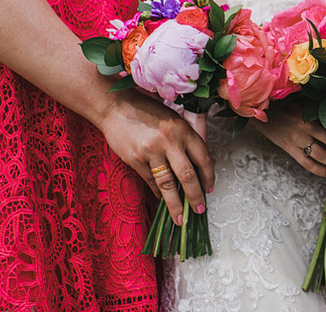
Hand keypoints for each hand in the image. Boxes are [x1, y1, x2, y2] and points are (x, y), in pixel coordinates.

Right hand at [96, 90, 215, 225]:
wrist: (116, 107)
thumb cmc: (148, 112)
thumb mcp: (174, 121)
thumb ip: (188, 140)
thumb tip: (204, 164)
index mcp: (183, 130)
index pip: (203, 158)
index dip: (209, 177)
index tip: (209, 189)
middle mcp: (170, 141)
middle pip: (188, 176)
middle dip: (195, 197)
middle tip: (200, 210)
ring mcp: (151, 151)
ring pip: (168, 184)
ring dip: (175, 204)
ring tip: (180, 218)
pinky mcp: (135, 159)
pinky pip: (150, 181)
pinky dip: (157, 193)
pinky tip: (162, 200)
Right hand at [253, 103, 325, 177]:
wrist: (260, 113)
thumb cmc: (282, 106)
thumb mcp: (301, 106)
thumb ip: (315, 114)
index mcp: (308, 119)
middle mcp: (303, 131)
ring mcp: (296, 142)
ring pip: (318, 157)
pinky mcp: (289, 149)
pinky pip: (306, 163)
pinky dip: (318, 170)